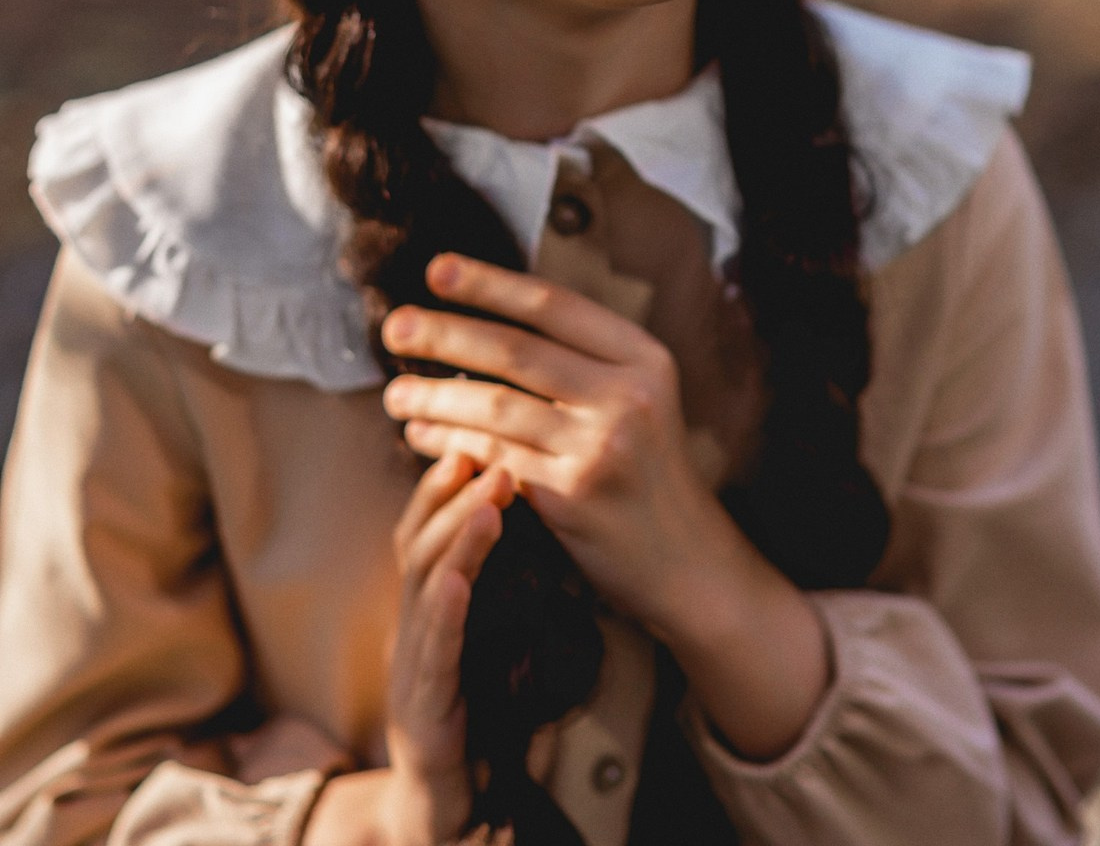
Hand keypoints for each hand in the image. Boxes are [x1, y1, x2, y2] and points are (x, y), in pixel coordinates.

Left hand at [380, 253, 723, 635]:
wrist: (685, 559)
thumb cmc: (648, 471)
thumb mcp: (641, 398)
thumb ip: (583, 361)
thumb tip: (486, 321)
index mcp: (643, 357)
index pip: (554, 305)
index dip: (490, 283)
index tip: (436, 269)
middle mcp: (627, 393)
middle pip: (516, 349)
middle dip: (445, 334)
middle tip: (394, 327)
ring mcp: (602, 444)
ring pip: (496, 405)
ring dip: (434, 395)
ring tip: (394, 391)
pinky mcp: (574, 495)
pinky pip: (493, 456)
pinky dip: (449, 441)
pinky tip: (420, 433)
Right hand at [383, 451, 514, 845]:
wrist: (461, 815)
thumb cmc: (486, 723)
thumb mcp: (500, 642)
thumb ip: (511, 590)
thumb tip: (545, 524)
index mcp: (435, 609)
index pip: (432, 529)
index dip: (449, 481)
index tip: (481, 432)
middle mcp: (416, 629)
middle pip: (420, 543)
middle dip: (451, 492)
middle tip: (486, 445)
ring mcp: (414, 670)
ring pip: (423, 588)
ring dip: (454, 537)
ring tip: (486, 496)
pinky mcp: (422, 715)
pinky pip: (432, 658)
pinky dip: (444, 616)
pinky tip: (459, 585)